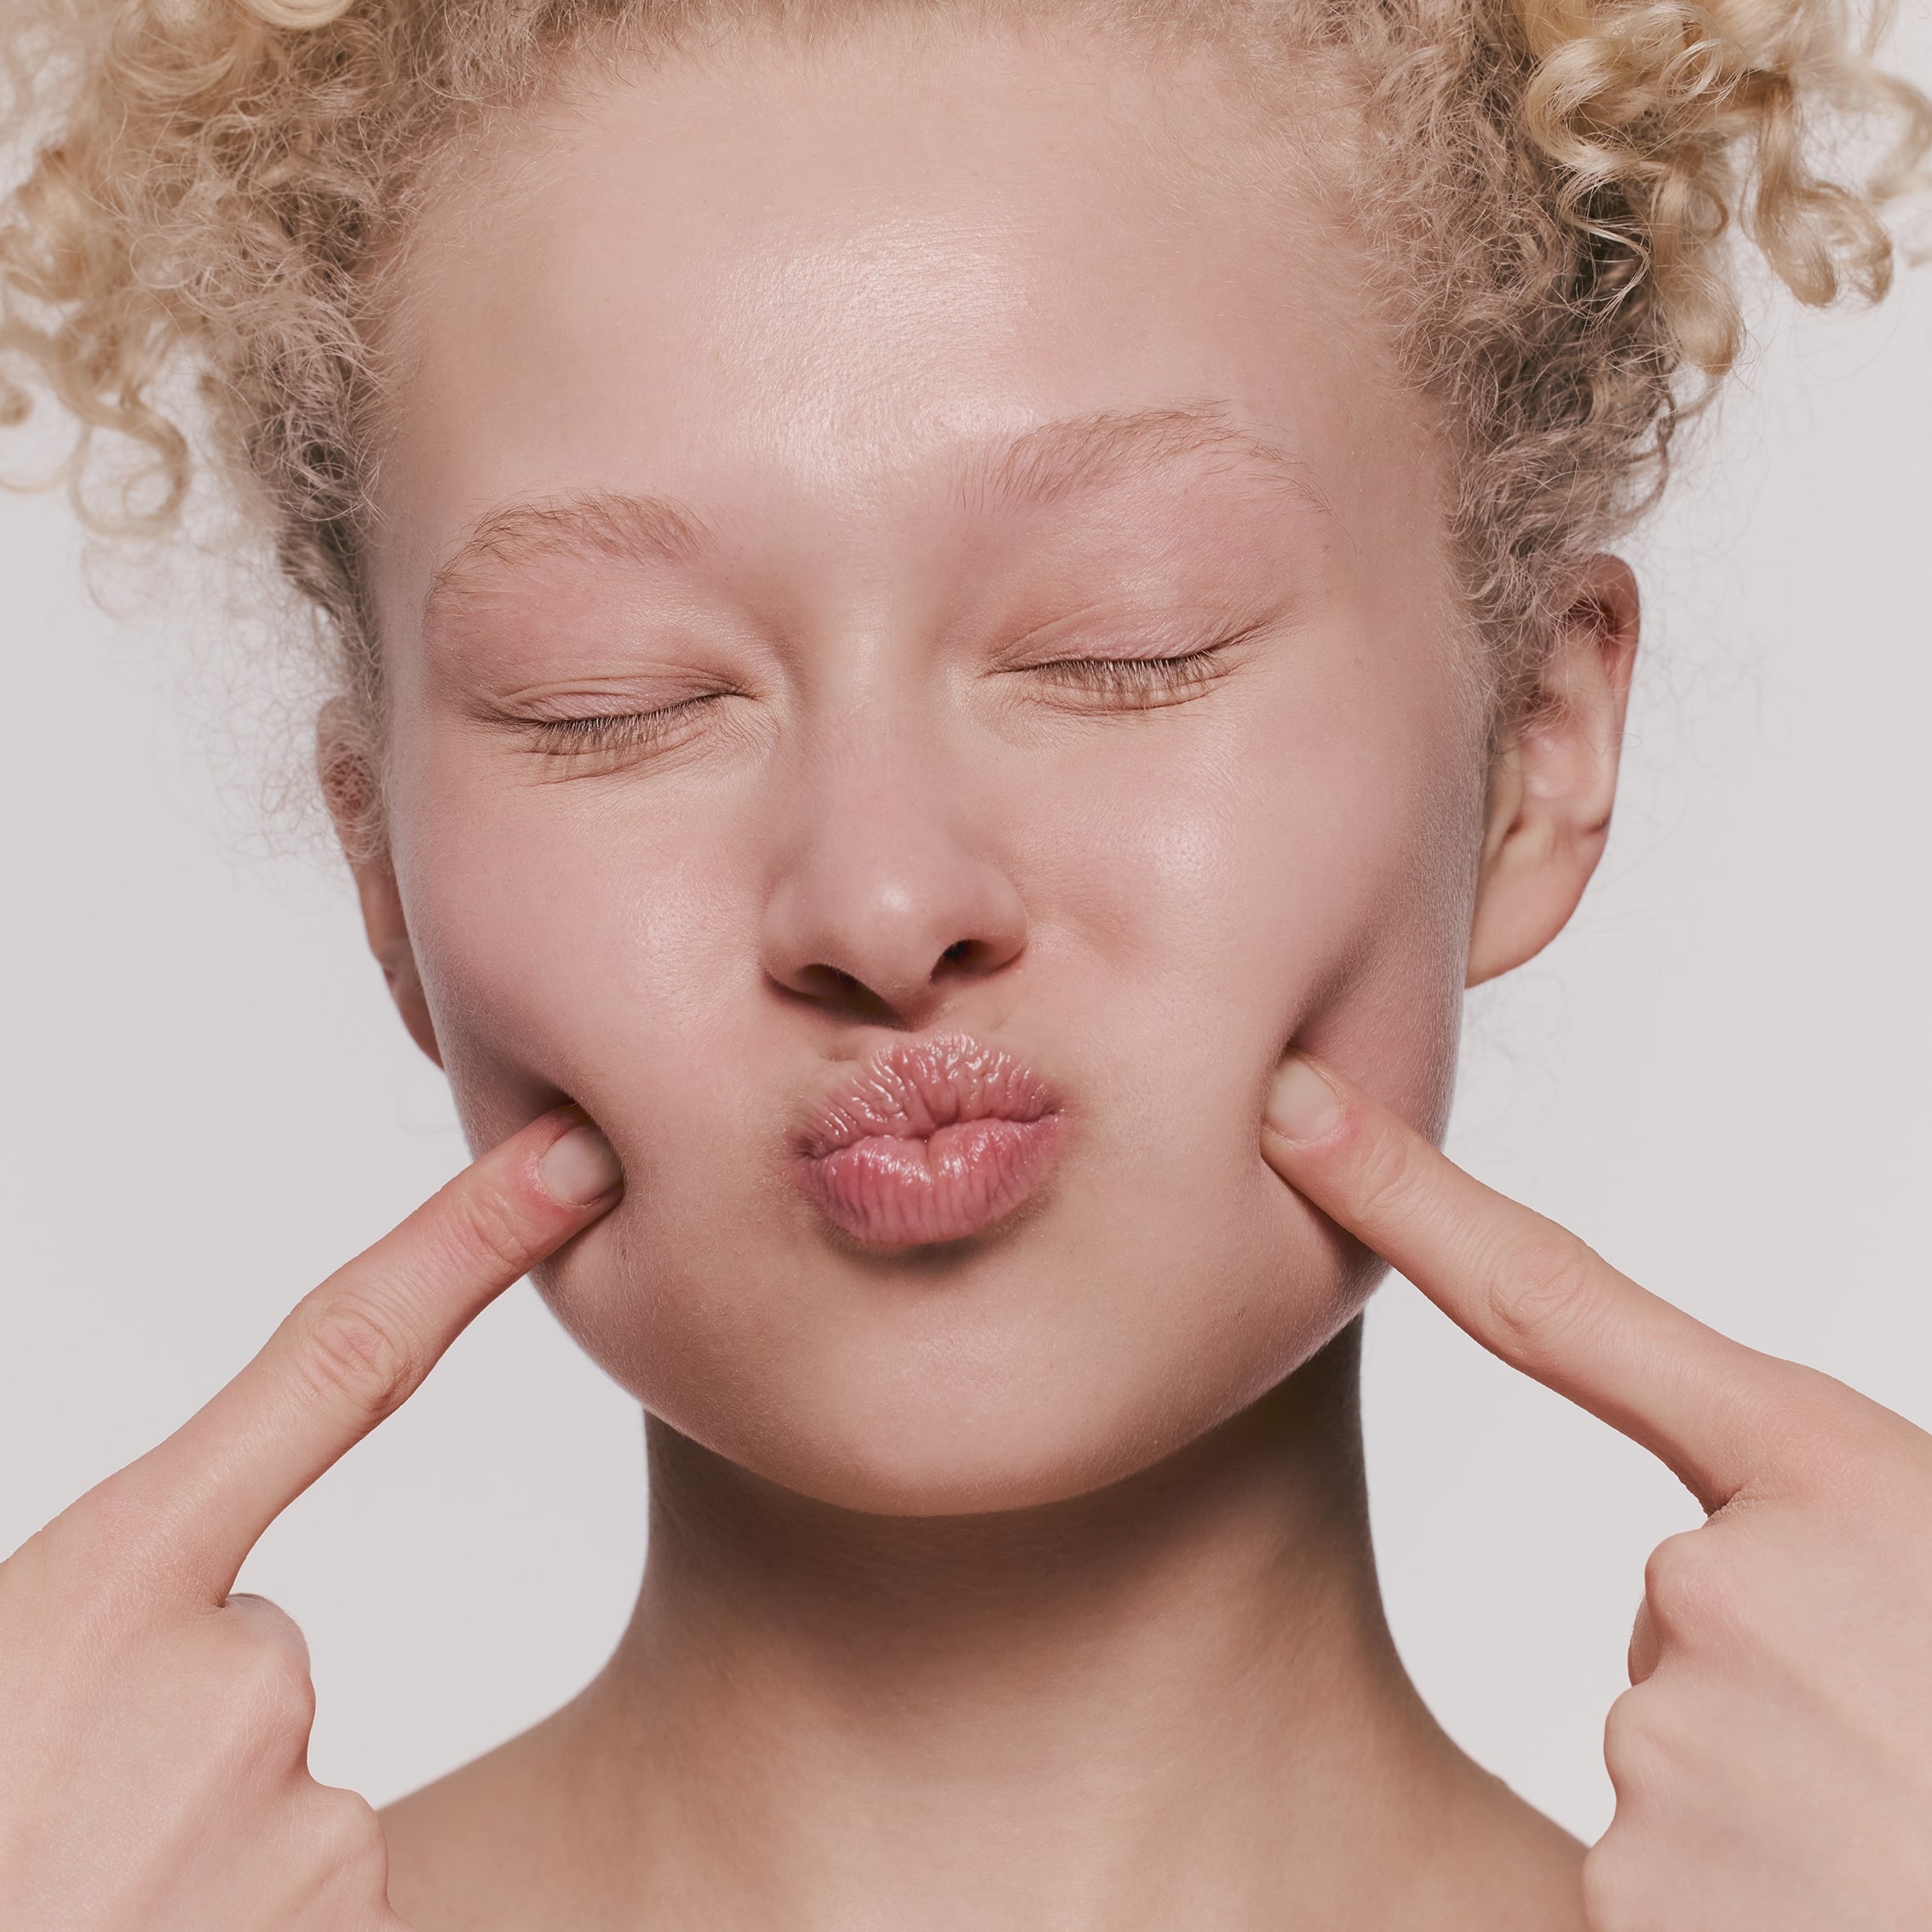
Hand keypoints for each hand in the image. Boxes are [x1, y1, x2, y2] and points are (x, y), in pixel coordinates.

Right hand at [0, 1109, 620, 1930]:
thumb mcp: (2, 1663)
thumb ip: (75, 1617)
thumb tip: (136, 1633)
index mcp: (102, 1596)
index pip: (330, 1367)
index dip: (463, 1247)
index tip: (574, 1159)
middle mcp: (238, 1685)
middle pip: (259, 1653)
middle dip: (176, 1725)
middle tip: (52, 1836)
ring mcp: (304, 1823)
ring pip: (278, 1789)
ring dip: (185, 1848)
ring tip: (75, 1907)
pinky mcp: (357, 1926)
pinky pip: (310, 1897)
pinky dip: (232, 1927)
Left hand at [1262, 1054, 1931, 1930]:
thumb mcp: (1929, 1558)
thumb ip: (1825, 1532)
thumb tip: (1717, 1583)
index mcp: (1832, 1481)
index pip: (1556, 1301)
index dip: (1403, 1197)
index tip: (1291, 1108)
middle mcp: (1723, 1592)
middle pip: (1669, 1608)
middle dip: (1763, 1679)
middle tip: (1900, 1766)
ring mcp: (1673, 1754)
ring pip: (1667, 1746)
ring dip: (1766, 1803)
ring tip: (1890, 1853)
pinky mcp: (1632, 1903)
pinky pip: (1649, 1873)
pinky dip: (1733, 1903)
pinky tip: (1834, 1911)